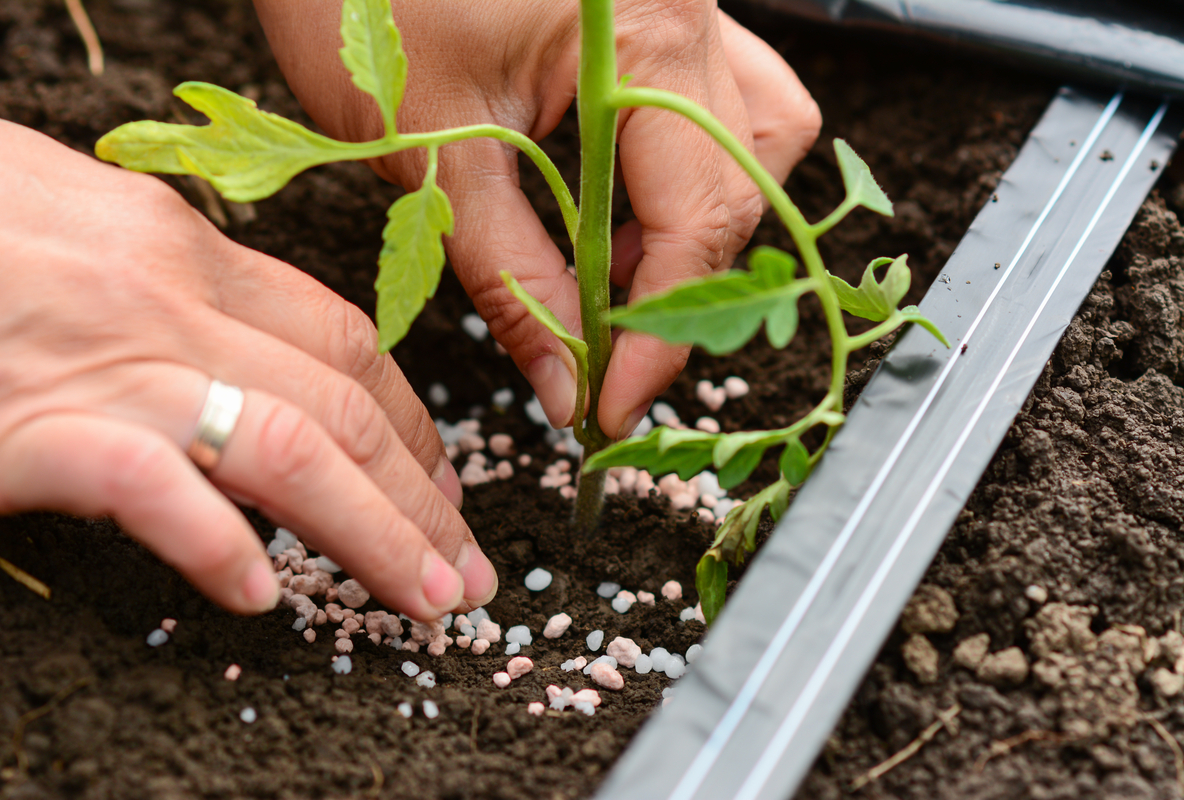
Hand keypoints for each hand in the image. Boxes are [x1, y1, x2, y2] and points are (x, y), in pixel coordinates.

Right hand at [0, 115, 496, 618]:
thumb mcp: (74, 218)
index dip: (411, 418)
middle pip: (344, 403)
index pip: (342, 339)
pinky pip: (151, 484)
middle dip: (425, 494)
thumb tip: (234, 346)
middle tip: (467, 568)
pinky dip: (215, 542)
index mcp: (181, 246)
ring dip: (376, 532)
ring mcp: (104, 360)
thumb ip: (162, 280)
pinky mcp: (27, 425)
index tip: (442, 478)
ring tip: (425, 600)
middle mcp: (166, 296)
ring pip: (290, 448)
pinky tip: (263, 594)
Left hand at [254, 0, 820, 438]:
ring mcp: (684, 0)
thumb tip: (567, 387)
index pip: (699, 217)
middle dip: (678, 288)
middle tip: (603, 354)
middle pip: (740, 186)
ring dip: (700, 221)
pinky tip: (616, 201)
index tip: (611, 405)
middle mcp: (691, 8)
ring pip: (756, 136)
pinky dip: (682, 167)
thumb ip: (513, 278)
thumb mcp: (434, 154)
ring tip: (611, 268)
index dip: (662, 331)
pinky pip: (714, 99)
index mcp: (643, 33)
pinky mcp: (656, 8)